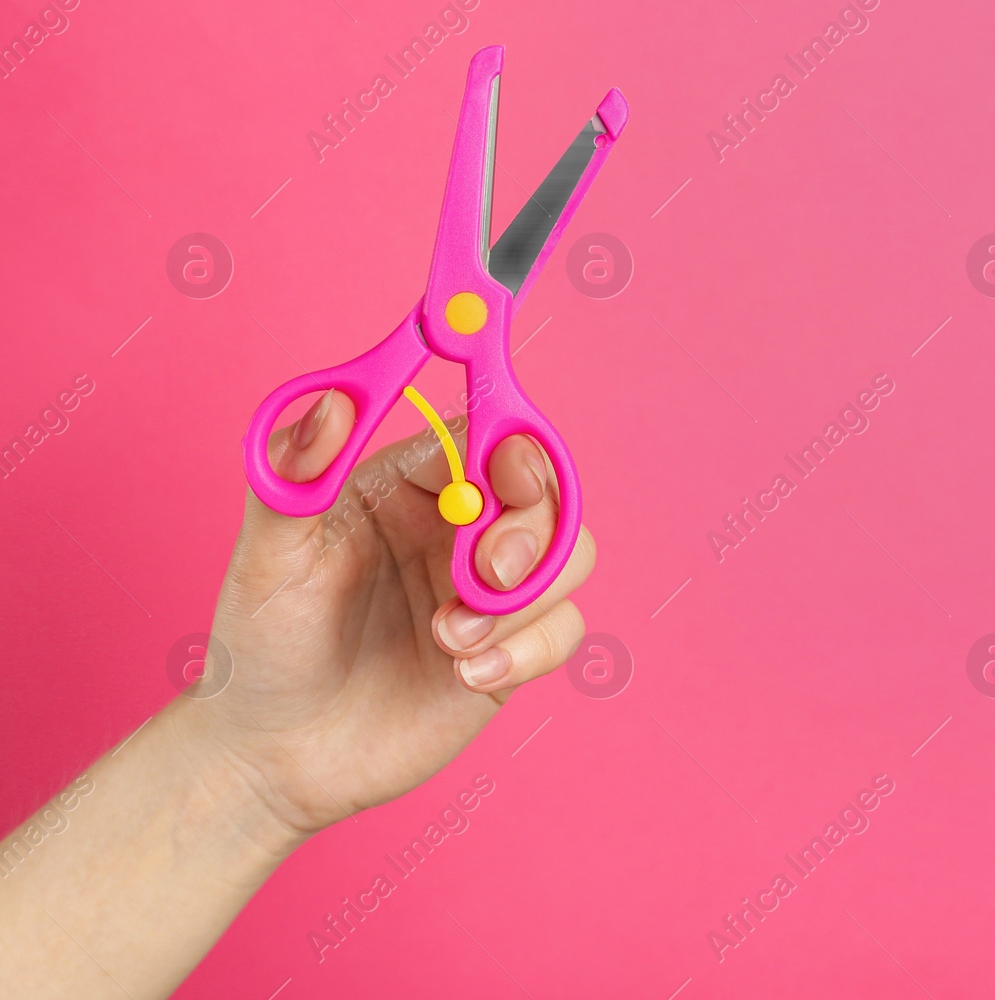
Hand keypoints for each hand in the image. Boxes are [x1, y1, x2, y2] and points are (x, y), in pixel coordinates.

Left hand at [187, 390, 594, 839]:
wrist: (277, 757)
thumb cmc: (263, 649)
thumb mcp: (268, 559)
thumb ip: (298, 474)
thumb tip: (335, 399)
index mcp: (406, 486)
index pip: (486, 437)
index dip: (512, 448)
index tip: (507, 477)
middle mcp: (457, 529)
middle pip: (546, 493)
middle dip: (530, 532)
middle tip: (485, 575)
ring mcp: (489, 591)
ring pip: (570, 558)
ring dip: (523, 600)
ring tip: (449, 641)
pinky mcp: (511, 650)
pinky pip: (564, 629)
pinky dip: (528, 652)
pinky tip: (467, 676)